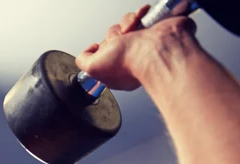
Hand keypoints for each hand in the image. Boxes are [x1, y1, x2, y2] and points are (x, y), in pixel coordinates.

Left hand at [75, 5, 197, 90]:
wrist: (155, 49)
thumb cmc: (129, 62)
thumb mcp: (93, 68)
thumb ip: (84, 61)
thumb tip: (89, 50)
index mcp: (115, 71)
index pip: (102, 54)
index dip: (100, 49)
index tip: (103, 51)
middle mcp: (129, 58)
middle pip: (111, 36)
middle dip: (113, 35)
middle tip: (119, 43)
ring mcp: (141, 44)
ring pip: (123, 25)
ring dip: (125, 24)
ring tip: (131, 32)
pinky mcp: (152, 31)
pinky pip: (139, 16)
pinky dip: (138, 15)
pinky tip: (140, 20)